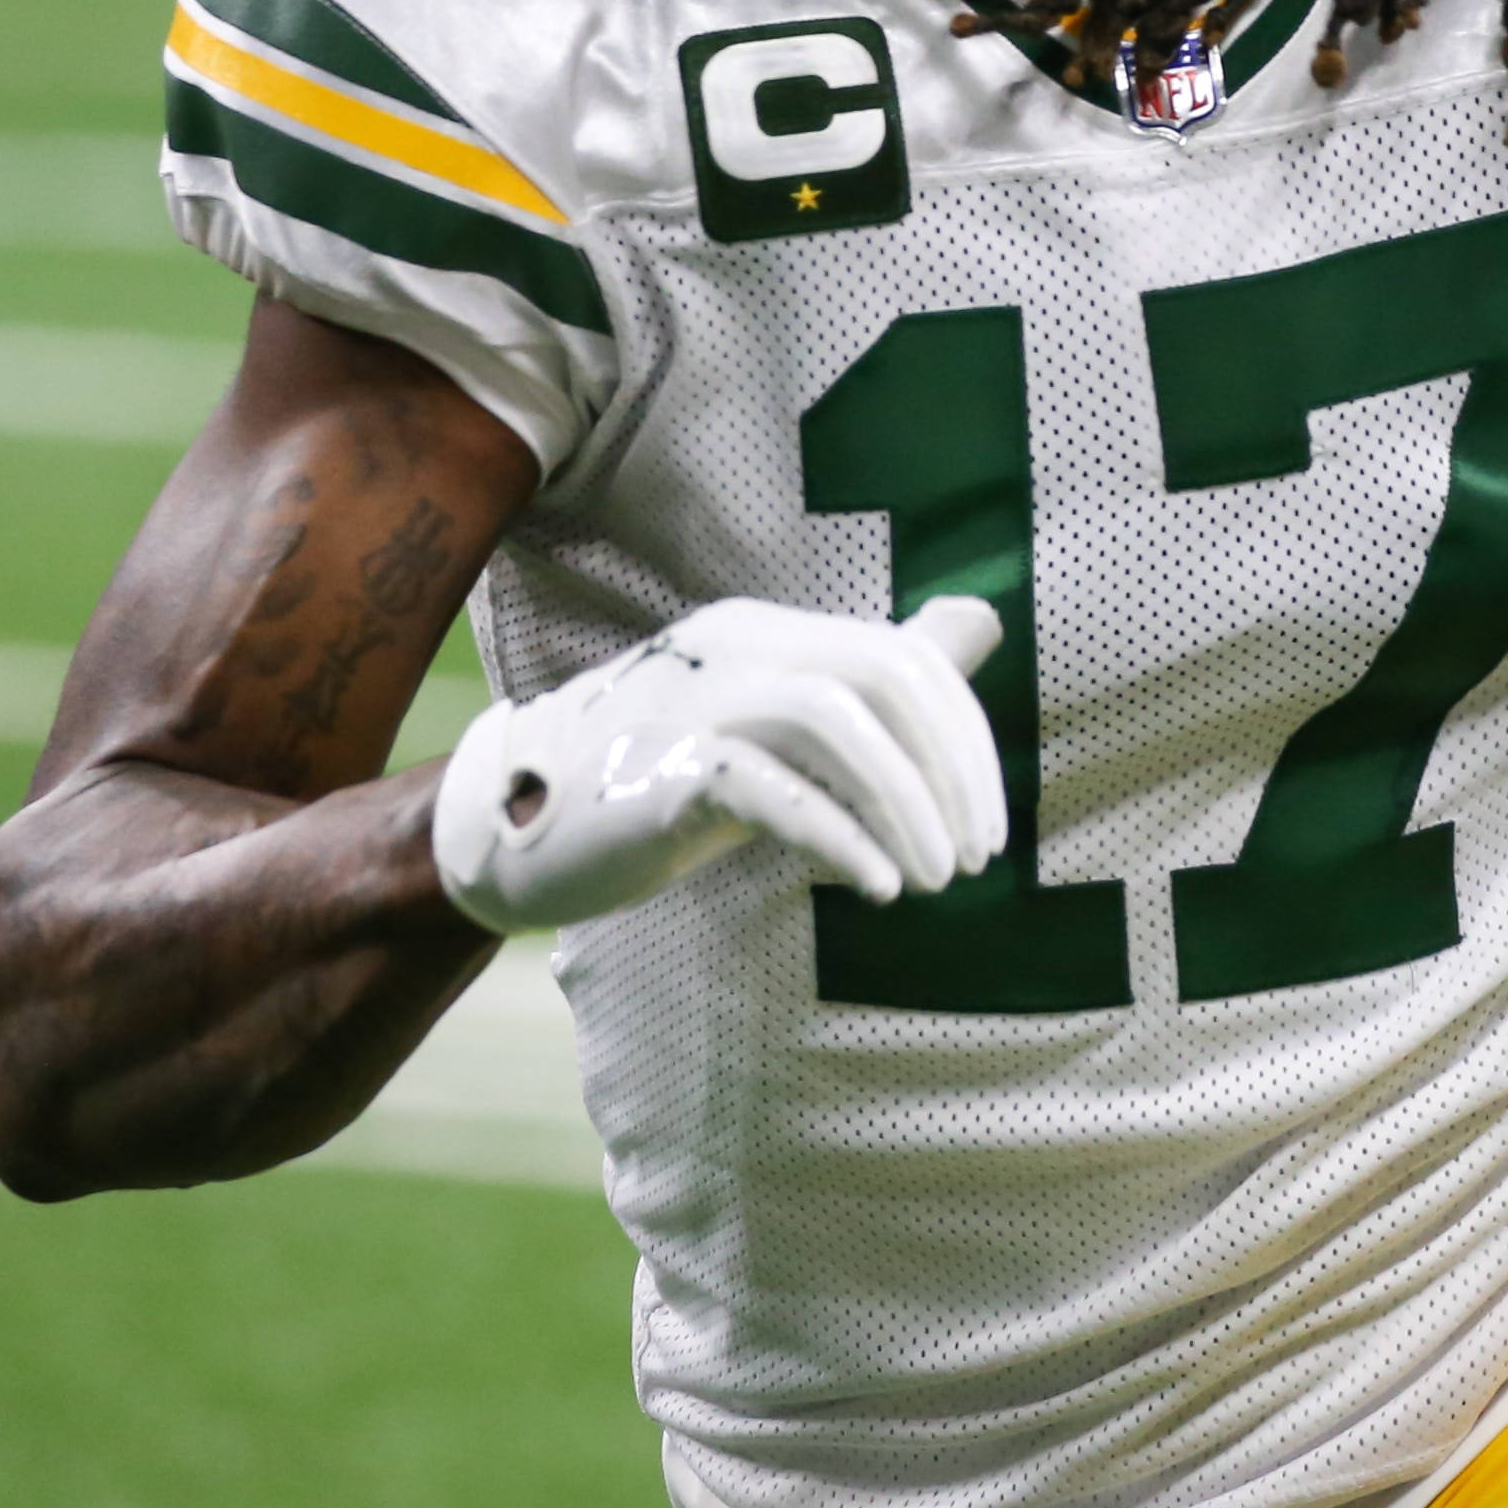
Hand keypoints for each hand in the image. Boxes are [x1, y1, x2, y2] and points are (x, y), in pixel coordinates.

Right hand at [430, 596, 1007, 933]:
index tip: (987, 827)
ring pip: (831, 718)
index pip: (903, 659)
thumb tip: (978, 621)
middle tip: (976, 858)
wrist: (519, 828)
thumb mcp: (776, 731)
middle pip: (879, 676)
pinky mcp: (658, 767)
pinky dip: (836, 833)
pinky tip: (874, 886)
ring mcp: (694, 701)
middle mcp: (737, 647)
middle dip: (949, 770)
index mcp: (770, 635)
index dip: (965, 742)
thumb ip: (870, 685)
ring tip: (933, 879)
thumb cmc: (664, 781)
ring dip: (902, 803)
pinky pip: (765, 784)